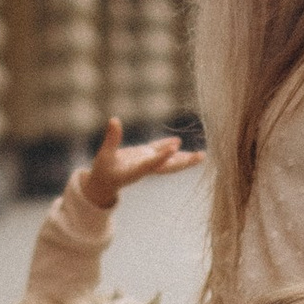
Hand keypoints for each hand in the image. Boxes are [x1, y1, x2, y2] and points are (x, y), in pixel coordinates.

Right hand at [79, 116, 202, 211]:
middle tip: (201, 156)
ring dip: (184, 157)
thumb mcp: (104, 156)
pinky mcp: (143, 158)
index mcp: (135, 170)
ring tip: (200, 155)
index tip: (175, 147)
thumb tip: (114, 120)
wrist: (103, 184)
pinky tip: (178, 141)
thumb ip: (111, 139)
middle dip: (185, 162)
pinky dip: (168, 146)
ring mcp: (146, 163)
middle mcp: (145, 167)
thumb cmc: (102, 172)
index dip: (163, 156)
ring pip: (168, 160)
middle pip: (169, 166)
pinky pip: (159, 152)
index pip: (152, 163)